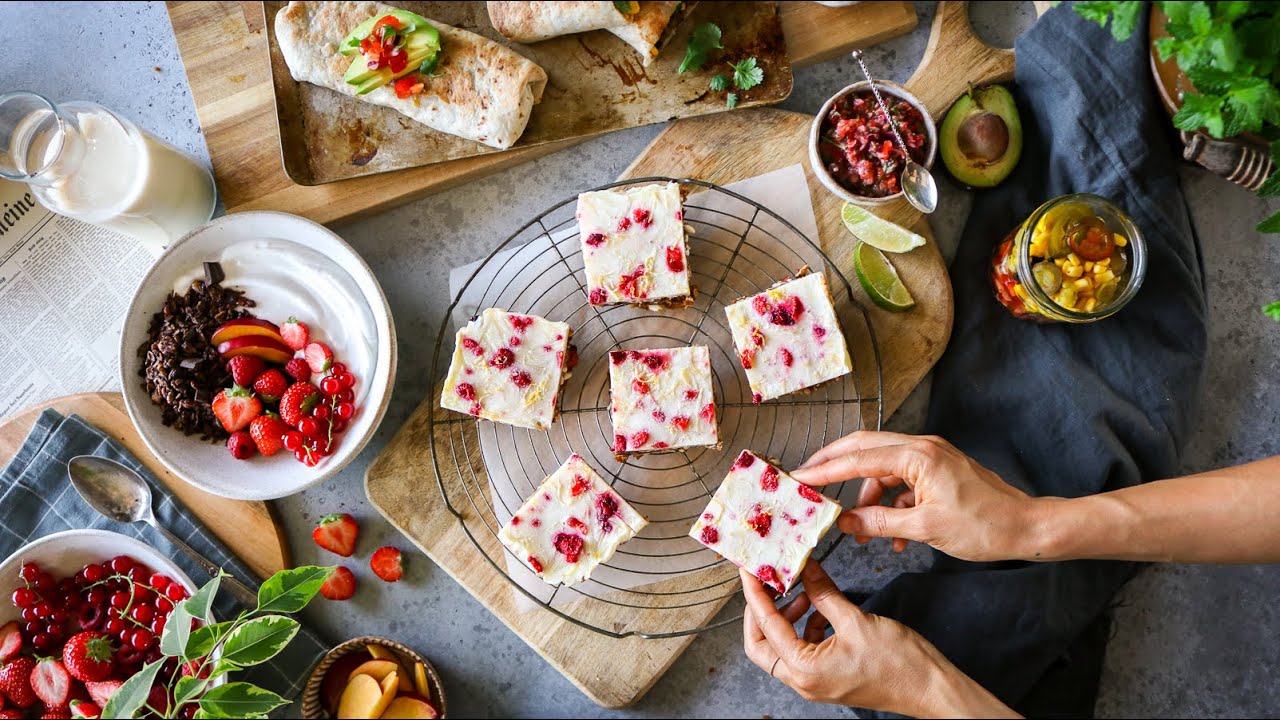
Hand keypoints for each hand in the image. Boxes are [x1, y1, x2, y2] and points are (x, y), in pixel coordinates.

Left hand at [741, 562, 1016, 717]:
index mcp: (804, 669)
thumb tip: (804, 568)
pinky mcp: (827, 678)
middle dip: (761, 611)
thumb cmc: (900, 663)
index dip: (755, 593)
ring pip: (781, 646)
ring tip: (803, 590)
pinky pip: (804, 650)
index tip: (749, 569)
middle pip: (761, 643)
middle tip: (768, 581)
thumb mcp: (856, 620)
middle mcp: (803, 681)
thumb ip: (824, 593)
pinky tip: (822, 607)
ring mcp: (814, 682)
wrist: (931, 689)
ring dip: (786, 616)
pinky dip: (806, 626)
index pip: (766, 625)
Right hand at [789, 431, 1040, 561]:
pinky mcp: (938, 471)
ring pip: (883, 470)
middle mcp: (922, 447)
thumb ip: (880, 522)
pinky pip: (902, 482)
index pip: (858, 457)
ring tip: (861, 532)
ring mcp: (931, 457)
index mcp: (917, 455)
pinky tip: (896, 538)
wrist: (1027, 527)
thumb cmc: (985, 526)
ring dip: (868, 499)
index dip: (824, 470)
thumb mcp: (925, 528)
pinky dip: (892, 505)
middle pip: (865, 449)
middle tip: (808, 479)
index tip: (798, 478)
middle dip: (835, 466)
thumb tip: (844, 522)